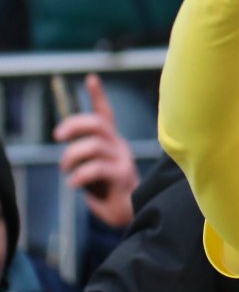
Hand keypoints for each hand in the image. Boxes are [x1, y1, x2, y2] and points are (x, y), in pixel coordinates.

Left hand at [52, 74, 136, 228]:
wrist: (128, 213)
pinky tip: (73, 184)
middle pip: (97, 124)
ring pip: (92, 146)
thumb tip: (67, 142)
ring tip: (65, 170)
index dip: (98, 95)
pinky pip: (95, 169)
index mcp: (111, 142)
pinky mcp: (122, 176)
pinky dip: (77, 176)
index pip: (105, 114)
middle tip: (57, 137)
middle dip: (73, 125)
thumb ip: (84, 153)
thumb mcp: (92, 167)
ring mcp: (122, 160)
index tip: (91, 78)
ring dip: (71, 157)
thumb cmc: (107, 190)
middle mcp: (119, 146)